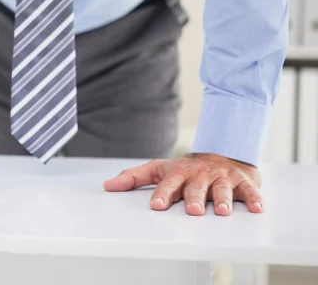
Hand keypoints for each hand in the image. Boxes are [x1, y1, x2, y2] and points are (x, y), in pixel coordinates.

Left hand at [103, 154, 262, 215]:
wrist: (222, 152)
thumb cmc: (187, 168)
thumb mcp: (159, 169)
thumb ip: (134, 178)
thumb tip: (107, 186)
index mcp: (179, 174)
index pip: (168, 184)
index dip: (163, 195)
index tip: (157, 206)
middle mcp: (200, 176)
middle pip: (196, 188)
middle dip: (194, 198)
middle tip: (192, 209)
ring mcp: (221, 178)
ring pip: (222, 190)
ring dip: (223, 200)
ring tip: (223, 211)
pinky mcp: (242, 181)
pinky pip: (249, 191)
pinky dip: (254, 199)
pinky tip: (256, 207)